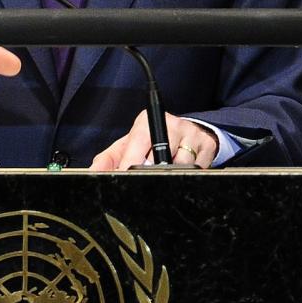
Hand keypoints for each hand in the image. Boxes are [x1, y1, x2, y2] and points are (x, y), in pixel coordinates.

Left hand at [90, 111, 219, 169]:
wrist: (186, 133)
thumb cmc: (151, 142)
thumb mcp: (128, 145)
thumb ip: (108, 159)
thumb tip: (93, 172)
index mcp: (146, 121)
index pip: (137, 143)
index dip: (130, 164)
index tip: (124, 177)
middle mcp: (170, 123)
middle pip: (159, 156)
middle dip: (151, 172)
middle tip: (145, 181)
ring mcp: (190, 134)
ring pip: (179, 166)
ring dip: (170, 176)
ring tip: (164, 174)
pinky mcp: (207, 145)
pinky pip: (197, 169)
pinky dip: (186, 177)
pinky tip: (180, 173)